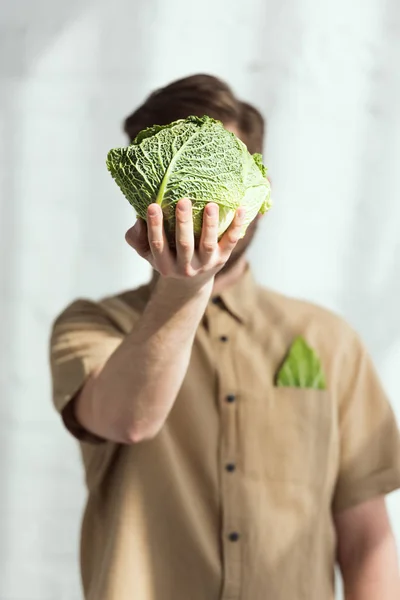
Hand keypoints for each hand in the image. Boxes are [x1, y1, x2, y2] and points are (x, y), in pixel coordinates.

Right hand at [125, 199, 244, 287]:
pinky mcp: (222, 259)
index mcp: (165, 265)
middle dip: (183, 223)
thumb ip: (136, 238)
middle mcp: (185, 267)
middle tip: (183, 200)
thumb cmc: (167, 258)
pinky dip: (237, 226)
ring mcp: (206, 264)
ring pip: (208, 244)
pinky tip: (240, 209)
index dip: (155, 226)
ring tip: (210, 204)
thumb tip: (138, 220)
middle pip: (184, 245)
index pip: (158, 245)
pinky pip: (231, 242)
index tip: (152, 205)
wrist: (191, 284)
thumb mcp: (147, 254)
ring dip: (209, 225)